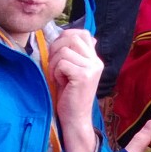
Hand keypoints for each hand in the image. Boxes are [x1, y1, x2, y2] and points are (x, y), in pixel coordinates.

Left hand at [48, 29, 102, 151]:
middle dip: (56, 47)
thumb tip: (69, 34)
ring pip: (64, 50)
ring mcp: (92, 69)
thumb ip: (74, 53)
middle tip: (54, 64)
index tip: (59, 51)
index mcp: (95, 59)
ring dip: (54, 62)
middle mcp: (97, 62)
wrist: (76, 117)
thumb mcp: (73, 69)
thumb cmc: (70, 94)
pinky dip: (56, 72)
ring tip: (58, 76)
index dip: (66, 36)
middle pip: (71, 37)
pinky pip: (62, 63)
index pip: (83, 34)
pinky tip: (61, 82)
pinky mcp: (84, 76)